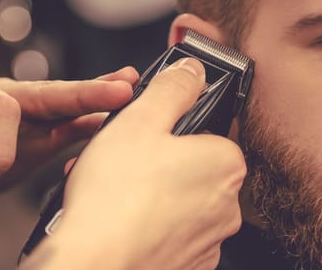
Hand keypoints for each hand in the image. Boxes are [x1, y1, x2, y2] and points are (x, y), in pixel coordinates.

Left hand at [0, 68, 137, 199]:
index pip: (0, 107)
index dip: (1, 143)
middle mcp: (3, 92)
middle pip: (47, 91)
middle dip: (83, 92)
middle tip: (121, 89)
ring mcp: (25, 110)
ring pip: (64, 103)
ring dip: (98, 97)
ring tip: (130, 86)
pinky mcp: (40, 130)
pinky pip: (69, 124)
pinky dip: (93, 121)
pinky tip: (119, 114)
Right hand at [34, 58, 245, 269]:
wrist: (94, 265)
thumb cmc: (114, 197)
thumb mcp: (139, 120)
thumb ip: (173, 88)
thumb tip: (192, 71)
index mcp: (225, 163)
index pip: (208, 132)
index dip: (170, 129)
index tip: (146, 136)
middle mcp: (227, 206)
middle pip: (190, 168)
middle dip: (155, 162)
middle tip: (119, 164)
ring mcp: (209, 241)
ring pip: (177, 203)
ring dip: (147, 193)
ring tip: (110, 192)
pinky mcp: (188, 266)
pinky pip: (169, 234)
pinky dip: (146, 225)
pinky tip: (118, 221)